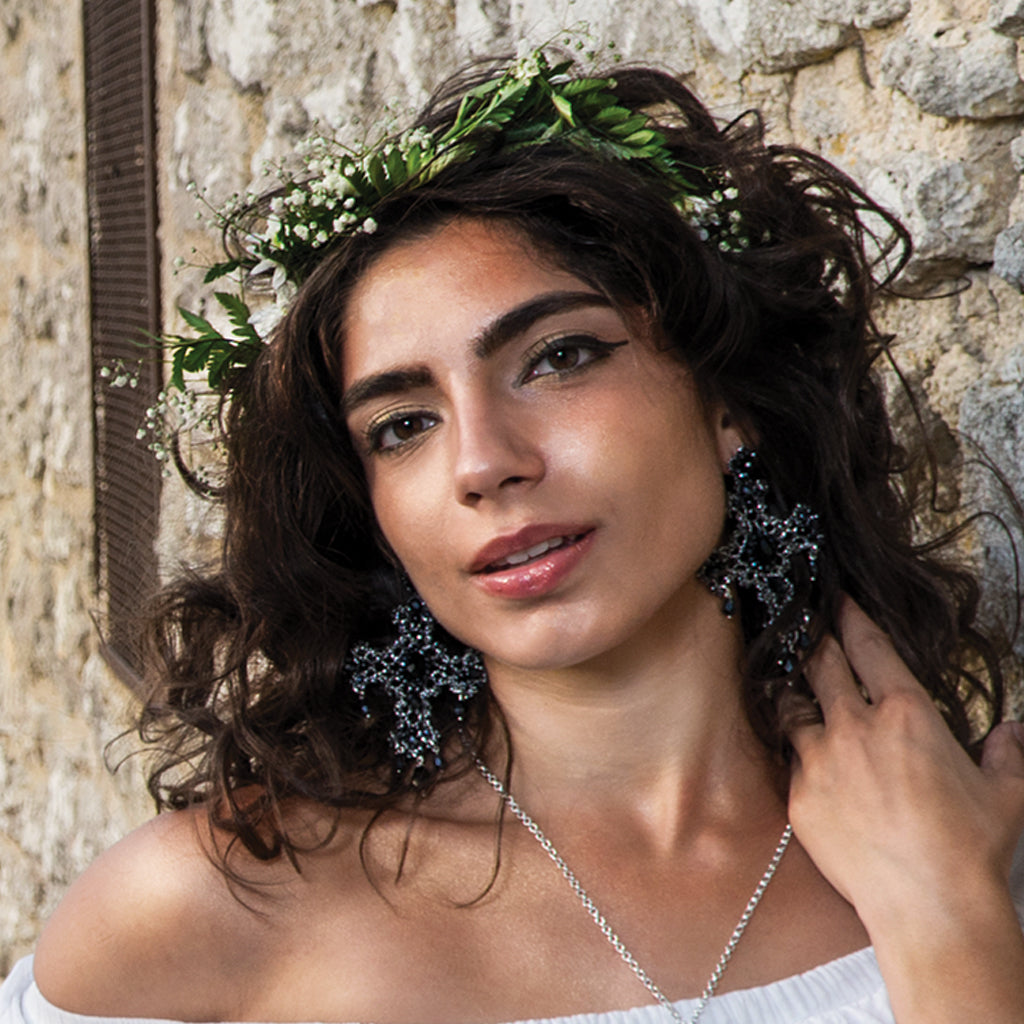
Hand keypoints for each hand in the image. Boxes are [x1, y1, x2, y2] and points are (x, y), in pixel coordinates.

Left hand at [784, 596, 1023, 1022]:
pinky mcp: (797, 796)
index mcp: (905, 715)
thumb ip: (1006, 753)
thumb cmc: (969, 849)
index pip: (868, 648)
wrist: (928, 906)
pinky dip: (796, 753)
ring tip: (793, 690)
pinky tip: (800, 756)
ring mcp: (819, 761)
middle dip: (813, 643)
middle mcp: (854, 728)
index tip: (838, 601)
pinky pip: (789, 761)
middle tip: (805, 630)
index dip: (850, 619)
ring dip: (794, 697)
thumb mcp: (1005, 794)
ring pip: (792, 709)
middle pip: (820, 666)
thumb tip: (1012, 732)